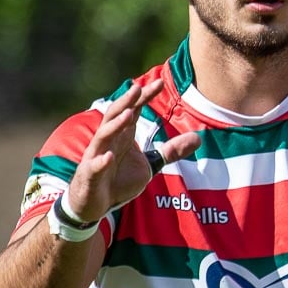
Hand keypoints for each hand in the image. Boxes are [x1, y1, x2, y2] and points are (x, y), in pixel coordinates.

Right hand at [66, 79, 199, 221]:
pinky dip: (101, 161)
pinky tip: (109, 157)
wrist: (94, 204)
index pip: (132, 110)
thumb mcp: (149, 165)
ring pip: (103, 136)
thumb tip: (198, 138)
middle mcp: (108, 141)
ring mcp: (96, 157)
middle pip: (115, 115)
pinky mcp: (89, 176)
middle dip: (126, 101)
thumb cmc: (119, 181)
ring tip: (128, 114)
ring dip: (115, 125)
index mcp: (122, 135)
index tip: (159, 82)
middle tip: (138, 88)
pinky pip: (93, 167)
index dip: (144, 96)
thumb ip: (170, 151)